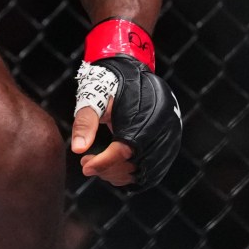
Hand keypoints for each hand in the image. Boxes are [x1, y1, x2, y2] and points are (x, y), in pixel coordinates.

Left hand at [73, 54, 182, 187]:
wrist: (135, 74)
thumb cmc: (112, 86)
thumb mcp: (96, 98)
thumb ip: (85, 122)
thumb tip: (77, 148)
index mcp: (144, 116)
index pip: (123, 151)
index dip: (102, 163)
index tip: (85, 166)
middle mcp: (162, 129)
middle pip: (133, 165)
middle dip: (107, 169)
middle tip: (87, 162)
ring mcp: (170, 139)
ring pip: (143, 173)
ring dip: (118, 174)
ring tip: (100, 163)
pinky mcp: (171, 145)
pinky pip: (153, 172)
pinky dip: (132, 174)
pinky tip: (116, 167)